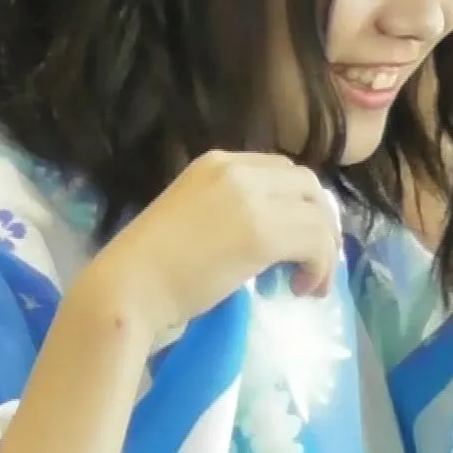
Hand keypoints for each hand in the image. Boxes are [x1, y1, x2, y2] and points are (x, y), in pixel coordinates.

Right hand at [81, 151, 343, 339]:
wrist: (127, 289)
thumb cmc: (148, 268)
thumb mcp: (191, 218)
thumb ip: (227, 212)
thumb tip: (268, 238)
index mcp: (215, 163)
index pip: (279, 169)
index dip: (299, 202)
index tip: (299, 236)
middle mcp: (237, 171)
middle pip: (306, 184)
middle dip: (320, 221)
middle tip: (314, 258)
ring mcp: (251, 200)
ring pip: (317, 214)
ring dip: (325, 250)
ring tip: (311, 282)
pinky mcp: (262, 234)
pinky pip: (316, 243)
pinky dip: (321, 266)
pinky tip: (304, 287)